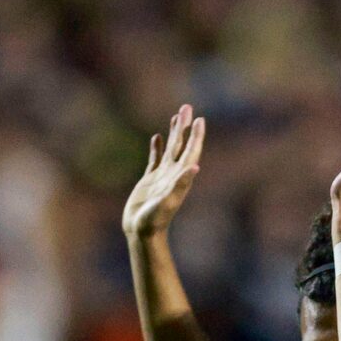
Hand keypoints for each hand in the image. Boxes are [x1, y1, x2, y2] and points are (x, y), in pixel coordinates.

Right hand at [124, 105, 204, 240]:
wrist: (141, 233)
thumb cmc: (154, 220)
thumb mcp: (168, 202)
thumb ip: (181, 184)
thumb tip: (195, 166)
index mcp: (180, 177)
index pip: (191, 152)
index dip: (196, 136)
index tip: (199, 120)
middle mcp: (173, 175)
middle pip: (181, 146)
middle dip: (184, 127)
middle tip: (186, 107)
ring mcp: (161, 177)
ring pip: (170, 150)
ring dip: (174, 133)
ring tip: (177, 116)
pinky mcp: (149, 181)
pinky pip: (155, 160)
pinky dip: (157, 148)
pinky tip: (157, 138)